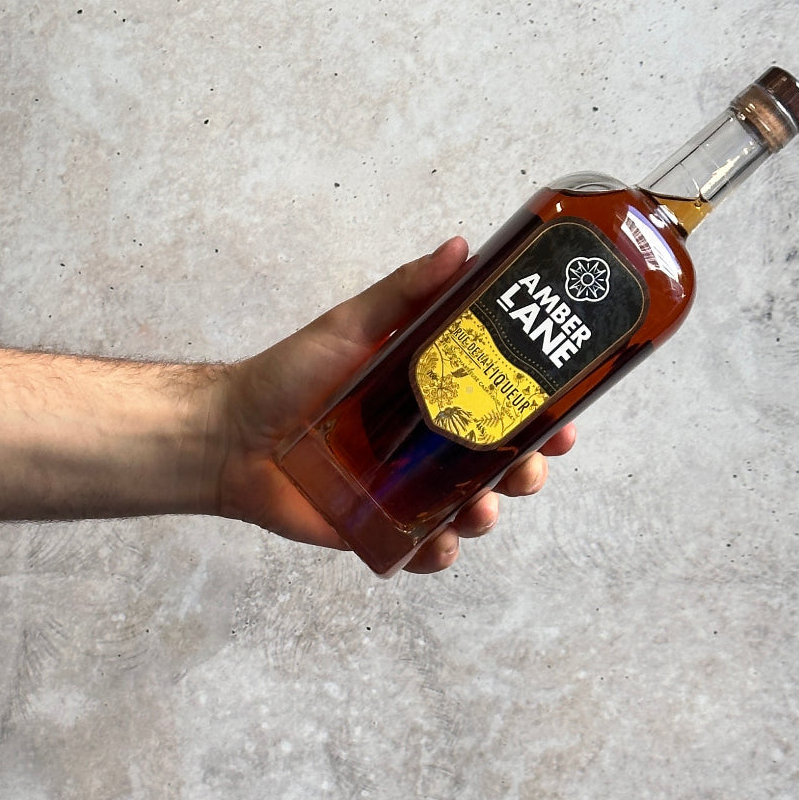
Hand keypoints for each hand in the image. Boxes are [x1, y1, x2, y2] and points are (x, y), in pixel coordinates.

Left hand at [211, 238, 575, 572]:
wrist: (230, 435)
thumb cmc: (289, 375)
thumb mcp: (352, 325)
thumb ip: (405, 290)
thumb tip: (460, 245)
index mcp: (434, 395)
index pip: (505, 404)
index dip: (544, 413)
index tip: (568, 416)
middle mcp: (429, 443)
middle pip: (501, 462)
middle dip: (527, 470)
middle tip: (526, 468)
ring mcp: (407, 489)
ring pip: (471, 509)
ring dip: (489, 514)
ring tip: (478, 509)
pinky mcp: (378, 529)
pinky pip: (422, 548)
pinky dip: (438, 554)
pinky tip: (439, 545)